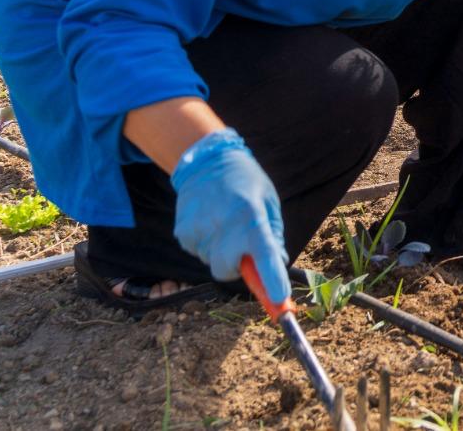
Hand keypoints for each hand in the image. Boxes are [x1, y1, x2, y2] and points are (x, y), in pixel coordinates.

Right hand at [171, 128, 288, 301]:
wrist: (206, 162)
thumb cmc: (246, 184)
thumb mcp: (268, 203)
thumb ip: (273, 235)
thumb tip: (275, 265)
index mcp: (251, 215)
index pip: (263, 253)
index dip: (271, 279)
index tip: (280, 301)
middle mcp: (223, 224)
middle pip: (227, 270)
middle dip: (235, 265)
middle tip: (240, 244)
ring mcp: (198, 230)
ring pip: (212, 262)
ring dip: (221, 250)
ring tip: (223, 220)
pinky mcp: (182, 233)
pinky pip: (199, 252)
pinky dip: (207, 244)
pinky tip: (209, 220)